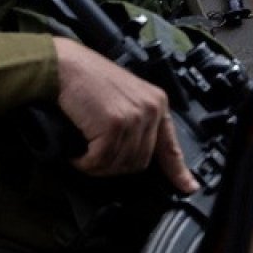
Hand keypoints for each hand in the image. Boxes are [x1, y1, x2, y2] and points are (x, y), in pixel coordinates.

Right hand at [52, 38, 196, 192]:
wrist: (63, 65)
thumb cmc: (84, 78)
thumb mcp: (121, 96)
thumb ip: (134, 118)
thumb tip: (130, 150)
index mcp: (156, 102)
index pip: (170, 145)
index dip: (178, 171)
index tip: (188, 187)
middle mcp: (150, 110)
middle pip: (140, 161)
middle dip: (114, 167)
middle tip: (93, 160)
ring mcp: (133, 118)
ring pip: (119, 163)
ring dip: (96, 166)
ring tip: (81, 155)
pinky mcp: (113, 125)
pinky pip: (100, 160)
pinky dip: (84, 162)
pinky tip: (76, 155)